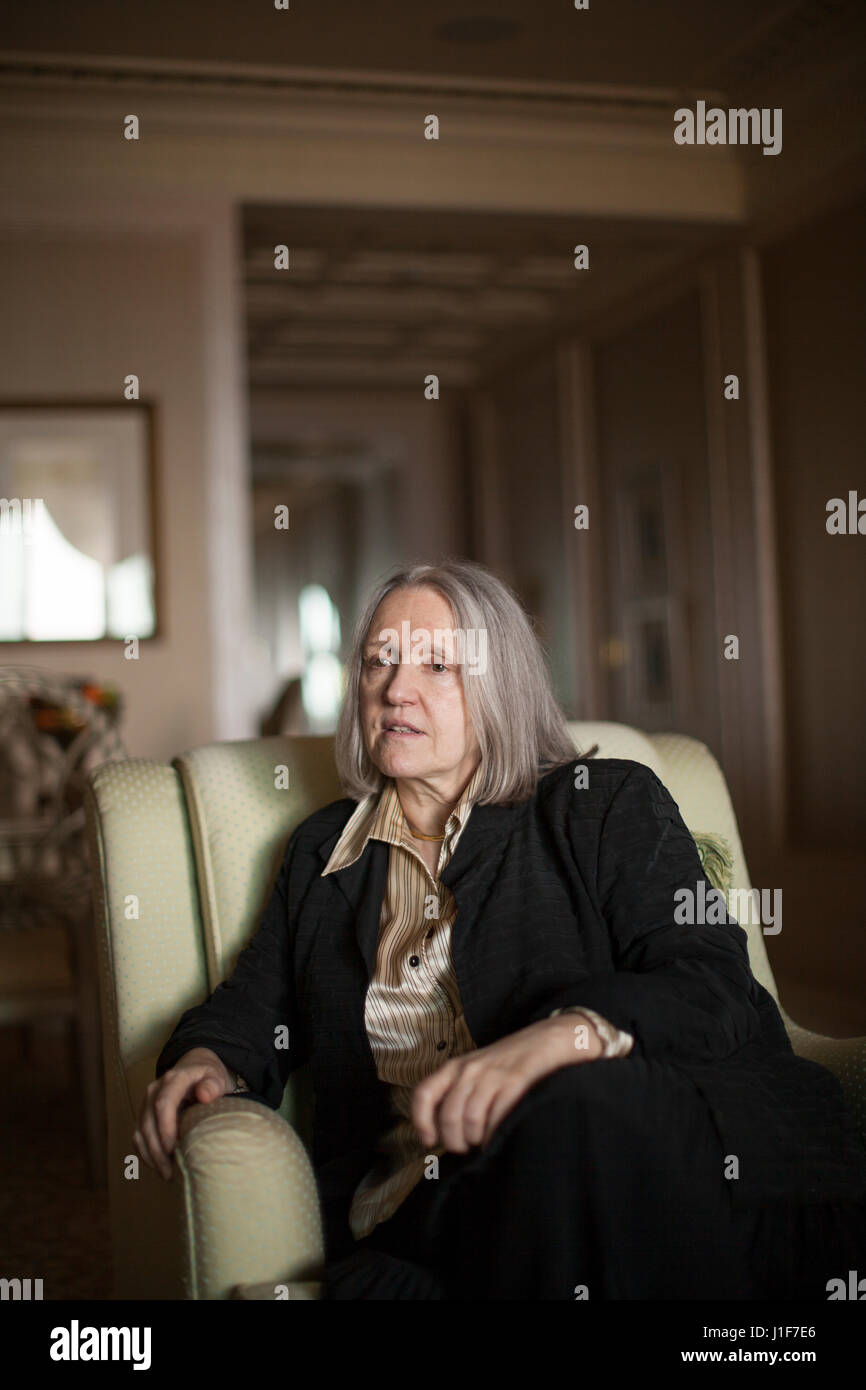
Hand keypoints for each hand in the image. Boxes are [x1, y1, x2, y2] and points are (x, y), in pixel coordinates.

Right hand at [134, 1047, 233, 1179]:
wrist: (195, 1067)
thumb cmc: (208, 1076)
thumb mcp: (216, 1077)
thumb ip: (212, 1085)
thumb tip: (204, 1095)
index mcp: (173, 1079)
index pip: (163, 1105)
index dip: (165, 1129)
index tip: (173, 1149)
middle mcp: (154, 1090)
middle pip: (149, 1123)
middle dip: (157, 1150)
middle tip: (171, 1173)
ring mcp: (146, 1103)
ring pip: (141, 1132)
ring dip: (151, 1156)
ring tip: (167, 1175)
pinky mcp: (143, 1114)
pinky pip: (138, 1137)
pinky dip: (146, 1153)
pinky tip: (159, 1167)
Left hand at [411, 1014, 601, 1154]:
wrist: (546, 1040)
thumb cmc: (508, 1063)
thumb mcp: (475, 1071)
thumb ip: (457, 1094)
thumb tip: (440, 1133)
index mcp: (455, 1067)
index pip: (424, 1094)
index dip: (421, 1122)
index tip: (429, 1141)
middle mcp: (469, 1070)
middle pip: (449, 1116)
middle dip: (455, 1141)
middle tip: (465, 1147)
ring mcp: (492, 1075)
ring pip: (471, 1120)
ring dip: (476, 1139)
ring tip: (483, 1141)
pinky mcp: (515, 1082)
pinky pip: (497, 1118)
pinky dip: (495, 1134)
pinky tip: (500, 1136)